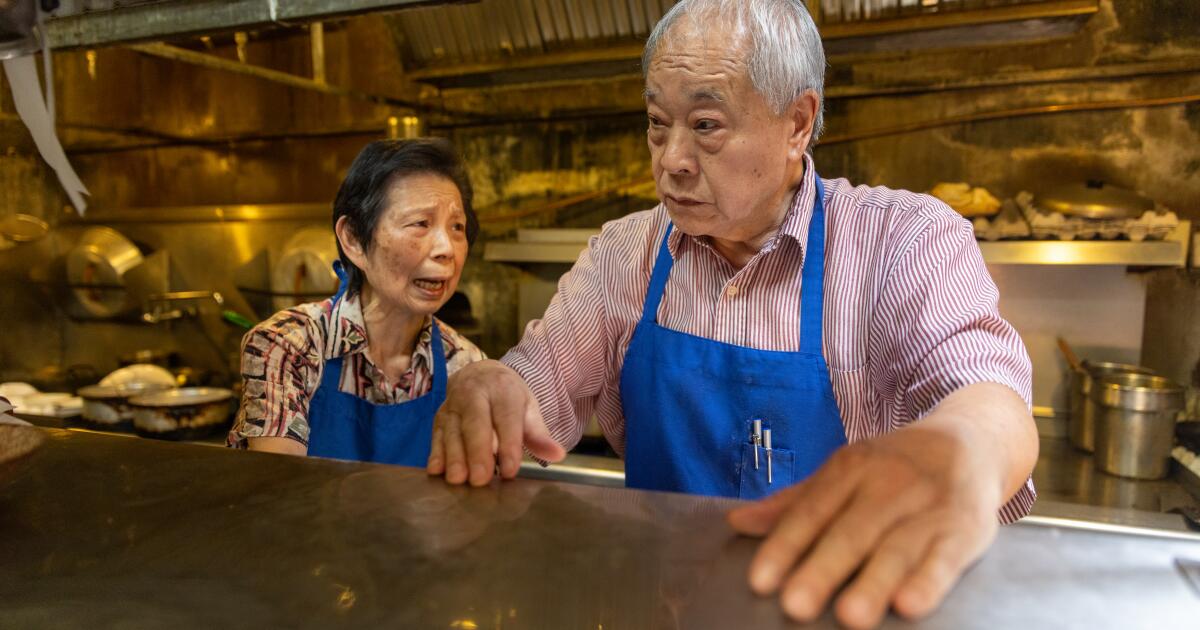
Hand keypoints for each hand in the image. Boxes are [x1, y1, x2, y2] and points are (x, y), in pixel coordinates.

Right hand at [426, 360, 565, 486]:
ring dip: (454, 455)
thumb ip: (540, 435)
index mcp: (503, 389)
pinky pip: (436, 434)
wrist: (480, 373)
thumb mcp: (528, 408)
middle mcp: (475, 393)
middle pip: (475, 423)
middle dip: (477, 452)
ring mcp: (454, 404)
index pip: (506, 418)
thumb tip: (557, 455)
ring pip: (452, 430)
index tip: (511, 470)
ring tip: (459, 479)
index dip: (508, 444)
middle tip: (480, 479)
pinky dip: (436, 452)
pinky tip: (436, 470)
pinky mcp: (439, 415)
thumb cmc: (508, 397)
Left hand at [727, 424, 1003, 628]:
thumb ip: (794, 503)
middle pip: (851, 532)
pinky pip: (945, 558)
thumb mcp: (844, 473)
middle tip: (795, 605)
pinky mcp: (965, 529)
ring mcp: (928, 506)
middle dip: (822, 569)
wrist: (970, 441)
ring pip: (896, 548)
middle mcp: (888, 484)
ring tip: (849, 616)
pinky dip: (928, 582)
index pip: (811, 510)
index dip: (784, 546)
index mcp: (851, 468)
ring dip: (873, 582)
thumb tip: (737, 523)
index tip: (760, 581)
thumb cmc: (894, 466)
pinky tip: (909, 605)